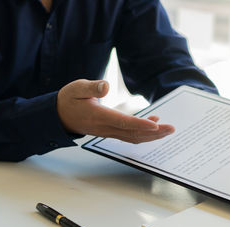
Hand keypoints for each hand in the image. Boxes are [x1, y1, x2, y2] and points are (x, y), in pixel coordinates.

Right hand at [57, 79, 174, 143]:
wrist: (59, 116)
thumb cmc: (69, 100)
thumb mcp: (76, 88)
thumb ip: (92, 87)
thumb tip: (106, 86)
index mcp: (98, 116)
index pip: (123, 122)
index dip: (140, 124)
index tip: (156, 125)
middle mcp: (105, 128)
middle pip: (133, 133)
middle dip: (154, 133)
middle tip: (171, 129)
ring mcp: (109, 132)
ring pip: (134, 137)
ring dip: (152, 135)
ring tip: (168, 130)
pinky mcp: (111, 132)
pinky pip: (130, 136)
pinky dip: (144, 133)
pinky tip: (154, 125)